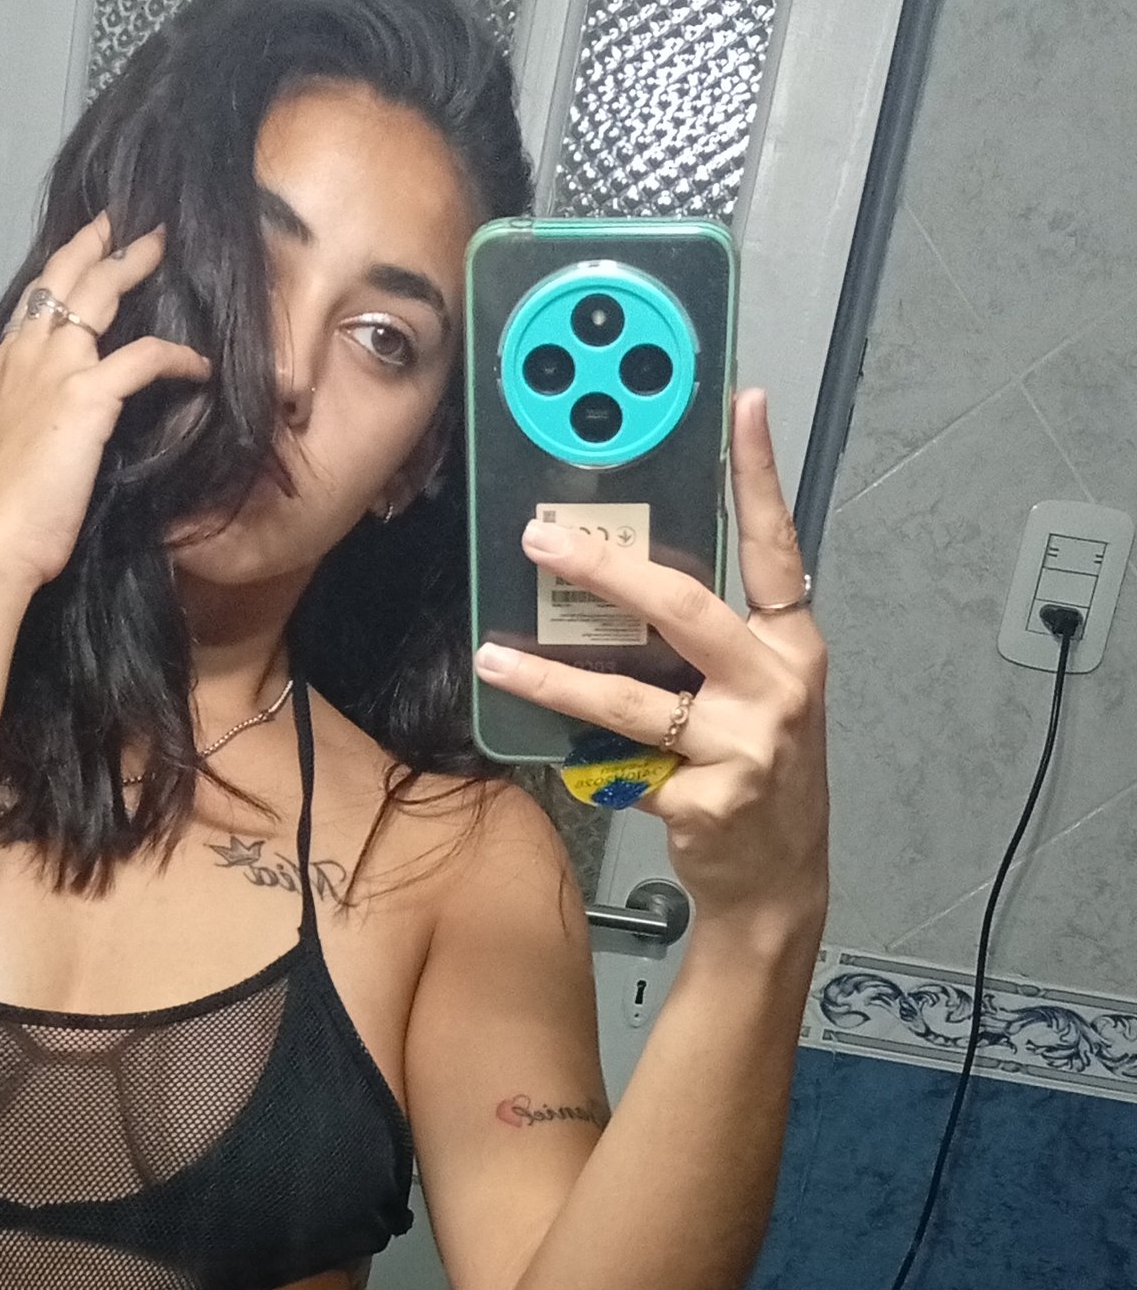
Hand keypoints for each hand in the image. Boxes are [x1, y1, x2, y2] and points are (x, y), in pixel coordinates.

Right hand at [0, 215, 210, 597]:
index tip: (85, 245)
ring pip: (99, 294)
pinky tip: (198, 364)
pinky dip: (176, 357)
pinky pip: (144, 357)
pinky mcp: (87, 395)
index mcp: (6, 366)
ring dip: (134, 265)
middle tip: (127, 223)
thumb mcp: (11, 445)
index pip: (35, 301)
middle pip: (64, 278)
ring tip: (160, 248)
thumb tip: (59, 420)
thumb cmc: (3, 509)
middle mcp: (26, 355)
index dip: (63, 267)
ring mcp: (55, 369)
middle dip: (98, 243)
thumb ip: (32, 416)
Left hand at [475, 386, 828, 955]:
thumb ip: (714, 643)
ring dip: (553, 677)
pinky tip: (548, 750)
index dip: (759, 475)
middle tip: (542, 539)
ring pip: (631, 698)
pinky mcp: (709, 800)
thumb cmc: (758, 777)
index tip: (741, 405)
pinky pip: (622, 766)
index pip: (775, 548)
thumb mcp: (758, 697)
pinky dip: (581, 759)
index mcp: (793, 646)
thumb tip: (624, 581)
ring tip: (496, 657)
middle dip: (605, 569)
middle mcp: (778, 686)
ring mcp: (746, 746)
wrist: (781, 884)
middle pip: (683, 608)